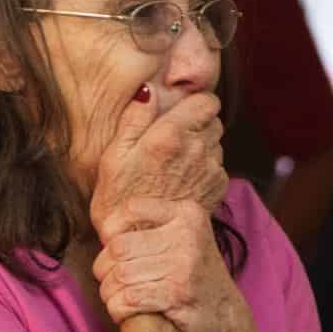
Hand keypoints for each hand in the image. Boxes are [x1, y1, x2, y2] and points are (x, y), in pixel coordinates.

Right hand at [89, 90, 226, 232]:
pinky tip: (184, 179)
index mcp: (172, 134)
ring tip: (176, 161)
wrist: (139, 241)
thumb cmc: (119, 199)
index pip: (207, 100)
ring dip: (202, 146)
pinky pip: (218, 166)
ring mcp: (210, 170)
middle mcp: (197, 149)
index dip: (195, 103)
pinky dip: (206, 168)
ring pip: (217, 143)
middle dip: (198, 123)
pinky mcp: (217, 188)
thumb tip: (148, 90)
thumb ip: (134, 118)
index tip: (180, 111)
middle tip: (174, 137)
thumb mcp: (114, 155)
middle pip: (214, 120)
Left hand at [94, 196, 250, 331]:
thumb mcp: (185, 238)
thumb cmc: (194, 275)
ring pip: (120, 275)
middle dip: (104, 268)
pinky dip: (117, 308)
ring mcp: (183, 266)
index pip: (132, 208)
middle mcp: (186, 236)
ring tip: (114, 297)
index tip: (109, 246)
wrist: (227, 315)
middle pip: (119, 247)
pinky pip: (129, 299)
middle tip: (108, 279)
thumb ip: (153, 226)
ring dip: (108, 292)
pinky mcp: (177, 295)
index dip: (110, 228)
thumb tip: (105, 229)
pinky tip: (122, 311)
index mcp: (187, 214)